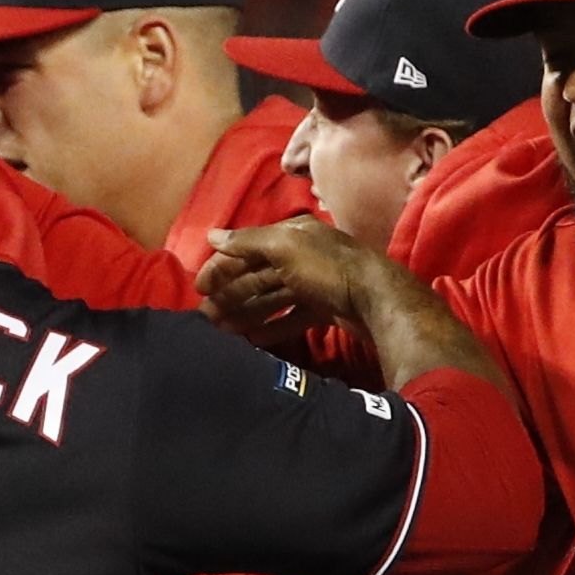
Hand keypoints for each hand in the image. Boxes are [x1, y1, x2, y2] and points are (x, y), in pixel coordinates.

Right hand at [199, 217, 384, 346]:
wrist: (376, 298)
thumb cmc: (327, 267)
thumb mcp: (284, 246)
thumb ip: (247, 241)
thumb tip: (213, 236)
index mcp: (292, 234)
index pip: (247, 248)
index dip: (221, 266)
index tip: (198, 288)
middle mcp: (302, 255)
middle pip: (258, 274)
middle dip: (230, 293)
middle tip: (206, 317)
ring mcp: (315, 283)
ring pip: (272, 297)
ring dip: (246, 312)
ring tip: (223, 331)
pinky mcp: (326, 308)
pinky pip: (292, 316)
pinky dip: (272, 326)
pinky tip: (254, 339)